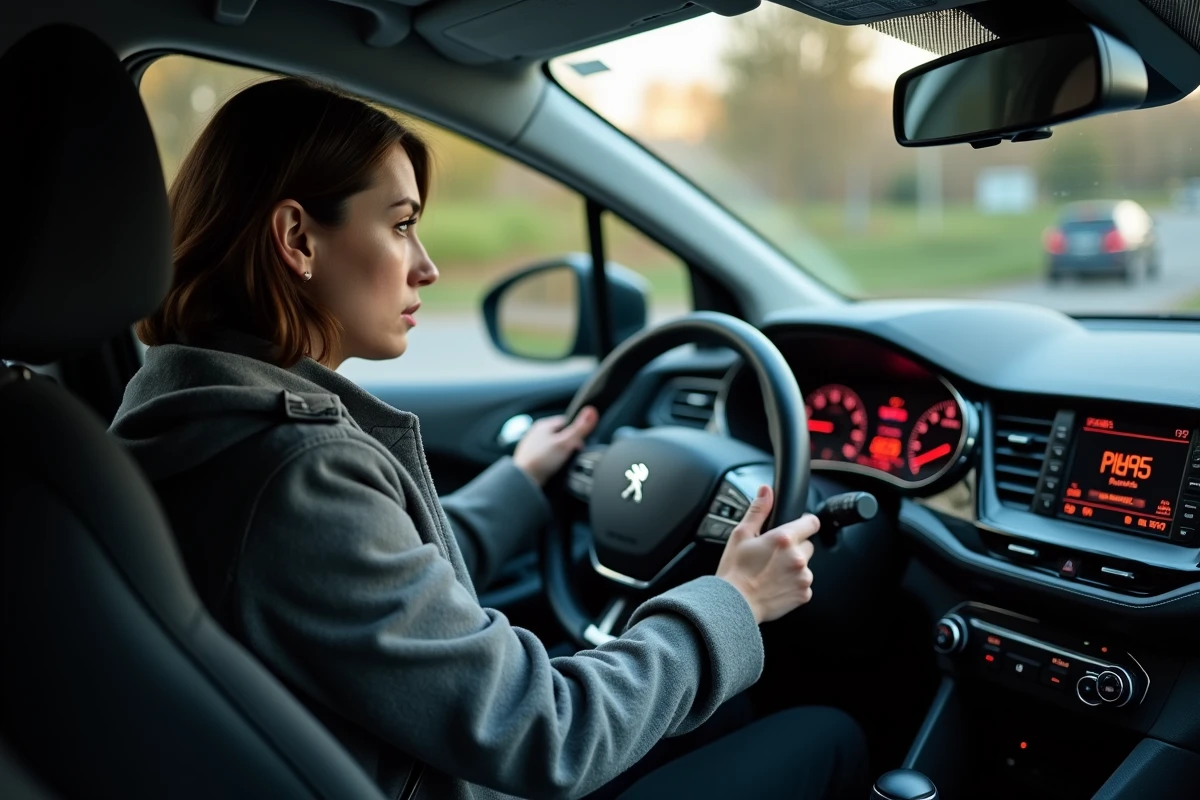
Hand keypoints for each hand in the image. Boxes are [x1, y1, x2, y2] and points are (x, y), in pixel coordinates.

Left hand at [512, 406, 598, 486]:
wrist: (523, 480)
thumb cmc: (541, 460)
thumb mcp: (565, 442)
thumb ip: (580, 428)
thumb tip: (591, 411)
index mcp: (543, 424)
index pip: (566, 422)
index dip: (577, 431)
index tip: (581, 443)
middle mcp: (535, 433)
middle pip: (560, 435)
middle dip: (568, 444)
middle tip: (573, 454)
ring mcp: (532, 447)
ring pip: (553, 447)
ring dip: (560, 454)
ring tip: (563, 463)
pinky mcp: (530, 460)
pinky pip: (546, 458)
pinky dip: (552, 462)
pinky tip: (554, 468)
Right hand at [716, 485, 818, 624]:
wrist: (735, 605)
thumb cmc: (735, 571)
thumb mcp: (741, 535)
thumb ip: (758, 510)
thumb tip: (766, 491)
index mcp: (784, 538)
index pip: (811, 522)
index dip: (804, 523)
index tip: (796, 528)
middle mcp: (798, 557)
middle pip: (807, 545)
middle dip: (794, 548)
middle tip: (773, 555)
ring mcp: (803, 577)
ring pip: (804, 566)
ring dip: (793, 567)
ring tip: (771, 573)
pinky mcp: (803, 594)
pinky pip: (803, 584)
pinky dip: (793, 585)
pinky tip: (775, 586)